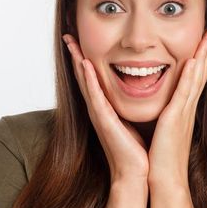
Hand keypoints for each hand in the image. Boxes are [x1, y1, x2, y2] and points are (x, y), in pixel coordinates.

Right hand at [63, 34, 149, 182]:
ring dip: (77, 60)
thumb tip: (138, 94)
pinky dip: (88, 79)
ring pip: (84, 82)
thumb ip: (126, 108)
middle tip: (68, 34)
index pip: (92, 78)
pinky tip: (83, 63)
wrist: (135, 173)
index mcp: (104, 108)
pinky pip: (94, 95)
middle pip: (83, 76)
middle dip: (75, 54)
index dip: (84, 59)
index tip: (80, 41)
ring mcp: (98, 114)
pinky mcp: (103, 120)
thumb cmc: (135, 150)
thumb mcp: (130, 122)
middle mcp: (97, 109)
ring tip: (71, 42)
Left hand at [147, 29, 206, 187]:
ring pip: (196, 78)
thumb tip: (163, 111)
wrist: (164, 181)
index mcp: (183, 112)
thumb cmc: (161, 160)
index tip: (202, 43)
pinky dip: (191, 75)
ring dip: (201, 56)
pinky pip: (185, 92)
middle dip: (205, 52)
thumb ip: (166, 119)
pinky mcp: (175, 119)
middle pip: (201, 74)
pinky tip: (193, 60)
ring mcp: (184, 113)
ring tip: (206, 37)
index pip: (194, 80)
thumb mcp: (165, 133)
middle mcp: (187, 109)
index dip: (200, 61)